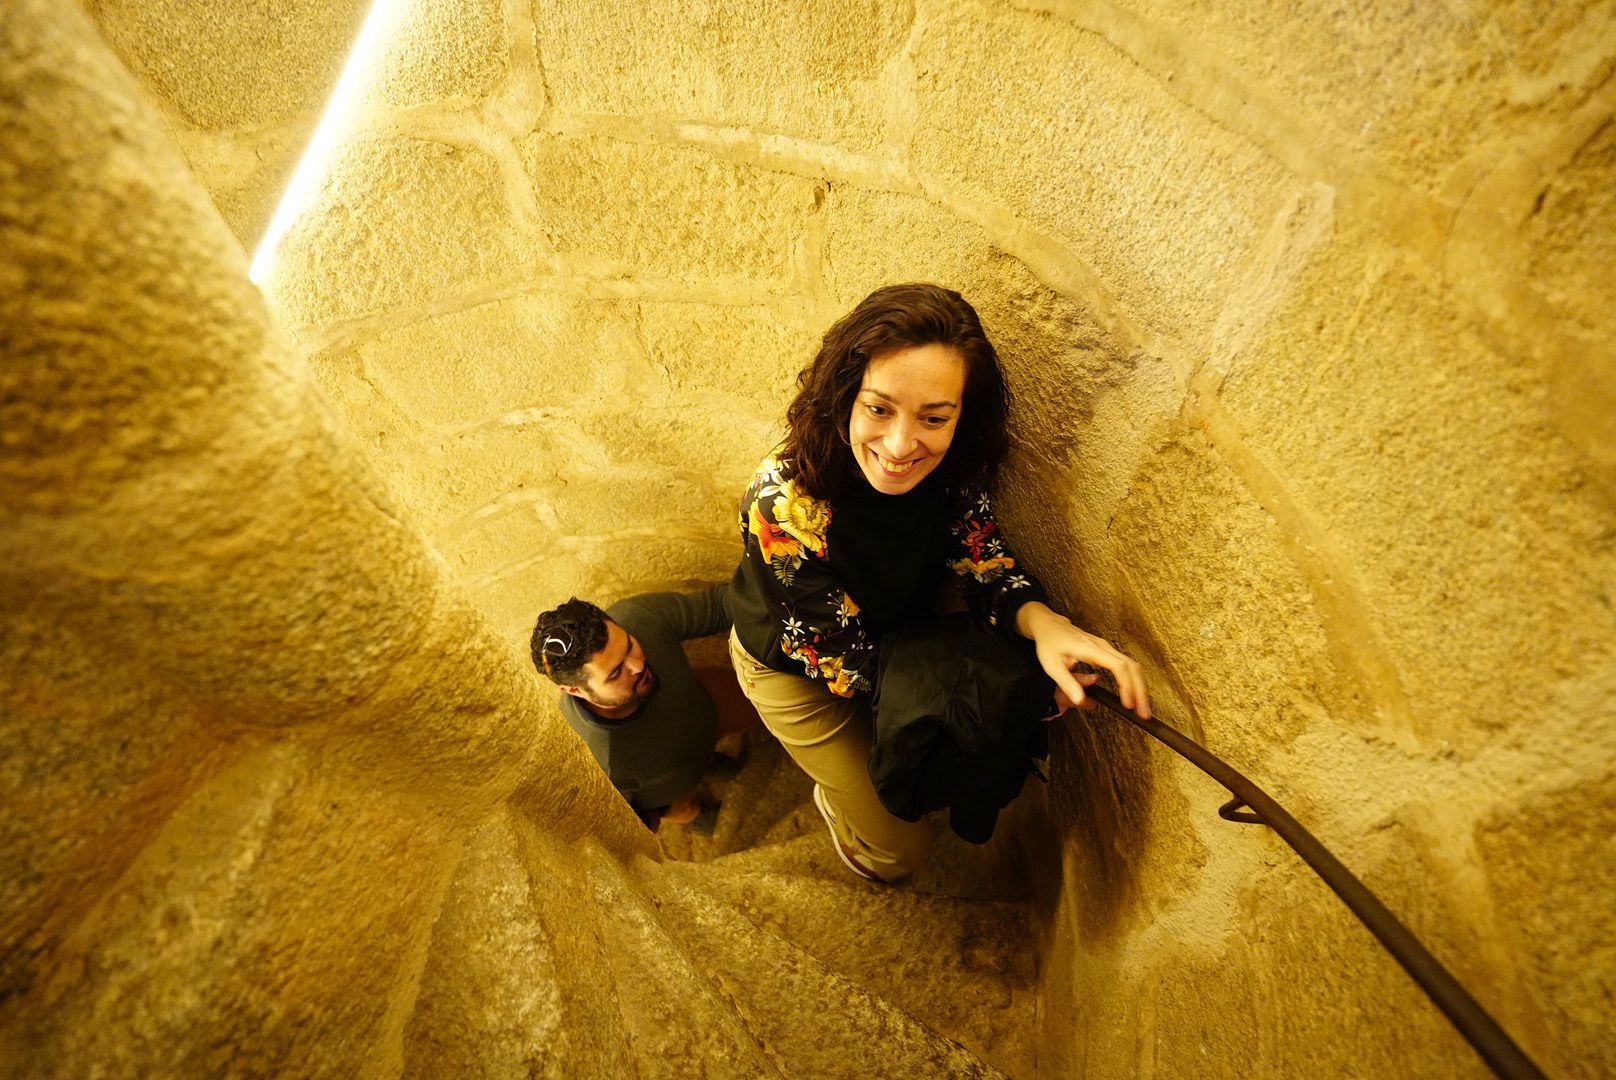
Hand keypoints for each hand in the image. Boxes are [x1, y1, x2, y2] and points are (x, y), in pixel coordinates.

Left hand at [1016, 602, 1152, 718]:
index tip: (1127, 703)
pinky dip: (1134, 680)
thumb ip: (1067, 682)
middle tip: (1143, 712)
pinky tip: (1134, 694)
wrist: (1050, 626)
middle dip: (1140, 690)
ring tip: (1142, 708)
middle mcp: (1103, 647)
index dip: (1126, 685)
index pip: (1117, 666)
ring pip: (1132, 666)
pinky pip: (1127, 665)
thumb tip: (1081, 700)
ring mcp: (1107, 648)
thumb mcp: (1051, 665)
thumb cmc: (1049, 644)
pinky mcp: (1107, 651)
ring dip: (1140, 687)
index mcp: (1090, 649)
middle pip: (1132, 667)